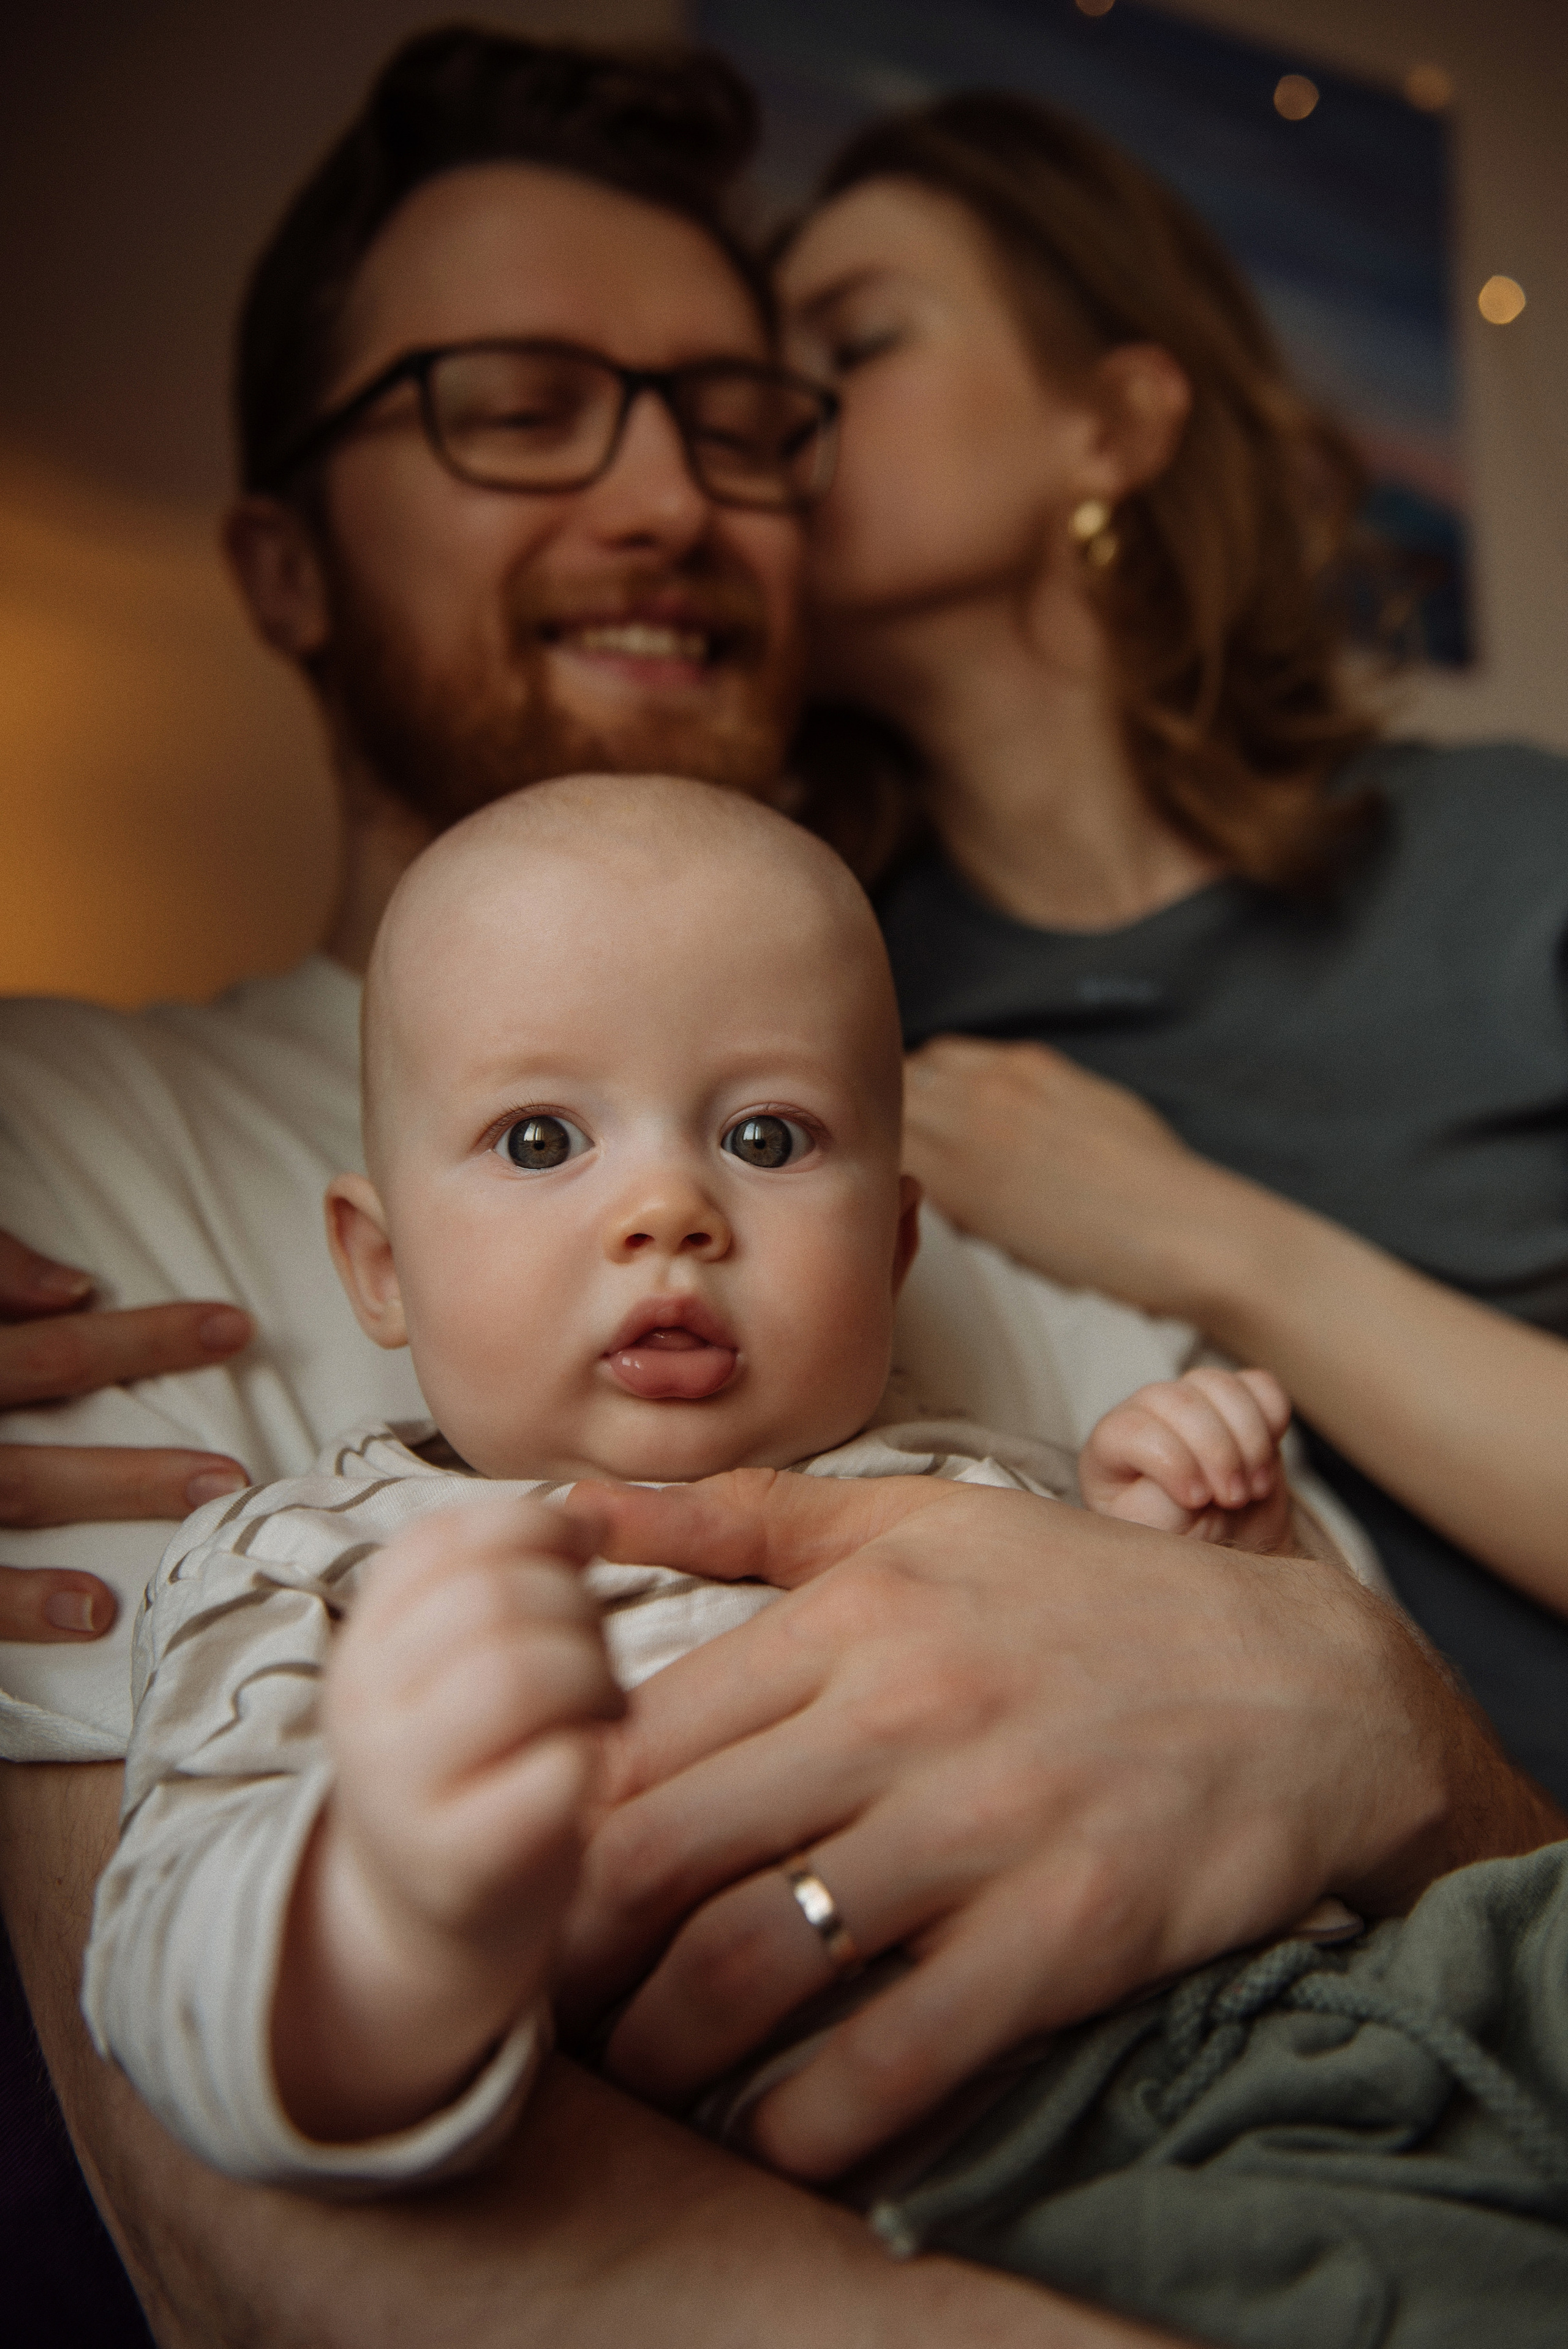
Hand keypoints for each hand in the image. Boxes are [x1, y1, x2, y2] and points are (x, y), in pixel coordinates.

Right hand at [0, 1231, 252, 1641]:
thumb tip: (70, 1287)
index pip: (44, 1340)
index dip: (141, 1333)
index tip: (234, 1326)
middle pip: (35, 1387)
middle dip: (140, 1411)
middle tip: (238, 1452)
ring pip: (10, 1483)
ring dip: (106, 1489)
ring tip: (205, 1502)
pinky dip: (16, 1600)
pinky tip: (92, 1611)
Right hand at [273, 1492, 624, 2142]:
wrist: (427, 1918)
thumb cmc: (478, 1760)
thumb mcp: (462, 1656)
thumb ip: (509, 1576)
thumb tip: (588, 1511)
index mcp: (368, 1636)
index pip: (445, 1536)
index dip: (536, 1526)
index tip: (582, 1555)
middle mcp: (366, 1703)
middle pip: (496, 1596)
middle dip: (579, 1610)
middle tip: (598, 1657)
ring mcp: (402, 1786)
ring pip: (519, 1671)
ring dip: (594, 1677)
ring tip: (602, 1710)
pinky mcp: (459, 1861)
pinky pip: (553, 1770)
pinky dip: (591, 1756)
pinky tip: (589, 1769)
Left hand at [557, 1467, 1488, 2180]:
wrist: (1311, 1690)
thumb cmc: (1091, 1601)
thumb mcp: (917, 1518)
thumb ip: (741, 1514)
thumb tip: (567, 1509)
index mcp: (854, 1617)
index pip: (639, 1737)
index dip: (552, 1827)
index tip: (524, 1877)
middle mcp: (904, 1713)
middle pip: (667, 1855)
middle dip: (577, 1952)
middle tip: (546, 2001)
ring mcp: (987, 1826)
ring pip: (756, 1962)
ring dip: (665, 2048)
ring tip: (635, 2074)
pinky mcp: (1067, 1933)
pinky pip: (900, 2055)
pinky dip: (810, 2120)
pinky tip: (768, 2141)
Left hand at [903, 1035, 1237, 1317]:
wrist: (1176, 1225)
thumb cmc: (1154, 1179)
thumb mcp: (1098, 1106)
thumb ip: (1047, 1095)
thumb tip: (1019, 1111)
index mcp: (1028, 1064)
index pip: (940, 1059)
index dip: (926, 1091)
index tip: (927, 1122)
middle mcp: (992, 1086)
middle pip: (905, 1084)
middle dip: (900, 1116)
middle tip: (908, 1159)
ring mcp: (972, 1132)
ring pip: (893, 1123)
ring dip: (893, 1150)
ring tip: (903, 1186)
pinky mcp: (963, 1186)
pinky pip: (899, 1170)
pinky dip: (894, 1185)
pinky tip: (909, 1209)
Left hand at [1080, 1366, 1294, 1550]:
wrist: (1226, 1551)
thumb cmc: (1179, 1548)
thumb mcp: (1158, 1540)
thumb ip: (1159, 1505)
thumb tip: (1188, 1476)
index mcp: (1109, 1450)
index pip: (1130, 1429)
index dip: (1171, 1459)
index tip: (1196, 1500)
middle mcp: (1146, 1415)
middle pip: (1177, 1399)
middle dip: (1216, 1450)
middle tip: (1233, 1498)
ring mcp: (1192, 1403)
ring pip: (1219, 1385)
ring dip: (1249, 1438)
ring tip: (1253, 1488)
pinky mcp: (1236, 1405)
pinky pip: (1259, 1385)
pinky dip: (1273, 1418)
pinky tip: (1266, 1461)